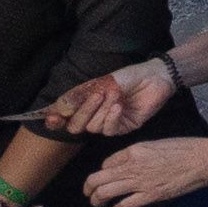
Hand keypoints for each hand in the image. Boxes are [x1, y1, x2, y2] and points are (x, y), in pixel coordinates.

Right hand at [47, 57, 179, 138]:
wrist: (155, 77)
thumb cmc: (128, 77)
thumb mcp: (101, 83)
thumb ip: (80, 96)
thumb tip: (59, 107)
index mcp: (86, 103)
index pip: (65, 116)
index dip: (55, 119)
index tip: (53, 117)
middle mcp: (94, 115)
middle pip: (75, 126)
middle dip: (83, 112)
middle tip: (97, 95)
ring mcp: (108, 123)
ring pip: (92, 127)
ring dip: (102, 110)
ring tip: (115, 95)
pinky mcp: (123, 127)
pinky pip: (109, 129)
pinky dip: (111, 117)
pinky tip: (119, 106)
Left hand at [84, 137, 207, 206]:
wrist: (204, 159)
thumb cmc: (186, 149)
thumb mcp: (156, 144)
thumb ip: (138, 154)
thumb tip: (127, 164)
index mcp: (133, 150)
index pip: (106, 163)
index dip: (103, 172)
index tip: (106, 177)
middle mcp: (132, 166)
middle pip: (97, 179)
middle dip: (89, 188)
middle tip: (89, 193)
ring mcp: (140, 182)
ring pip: (105, 193)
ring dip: (97, 200)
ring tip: (98, 203)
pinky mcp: (151, 195)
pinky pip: (124, 205)